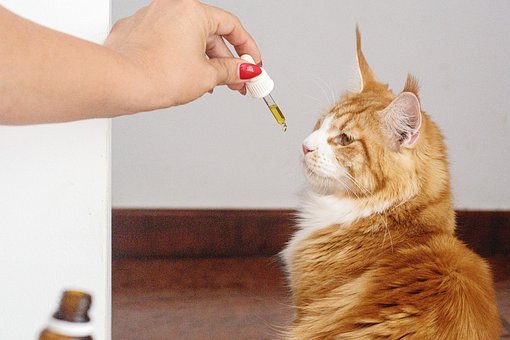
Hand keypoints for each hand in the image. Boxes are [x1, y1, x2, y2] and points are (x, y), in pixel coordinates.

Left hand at [104, 0, 261, 108]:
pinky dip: (180, 59)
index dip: (247, 48)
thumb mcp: (206, 76)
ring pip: (188, 39)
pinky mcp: (137, 33)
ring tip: (211, 85)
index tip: (253, 64)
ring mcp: (151, 19)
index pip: (232, 26)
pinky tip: (184, 79)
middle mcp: (171, 8)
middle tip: (236, 81)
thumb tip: (245, 71)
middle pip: (210, 33)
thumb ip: (231, 71)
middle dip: (226, 61)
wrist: (118, 83)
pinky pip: (168, 43)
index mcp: (192, 11)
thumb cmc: (155, 74)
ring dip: (204, 62)